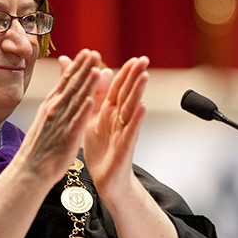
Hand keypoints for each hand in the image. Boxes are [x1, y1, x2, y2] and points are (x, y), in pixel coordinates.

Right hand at [15, 49, 103, 182]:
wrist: (29, 170)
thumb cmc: (39, 147)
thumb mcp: (45, 117)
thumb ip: (55, 102)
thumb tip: (60, 90)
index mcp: (51, 104)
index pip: (66, 81)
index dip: (77, 65)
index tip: (86, 52)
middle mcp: (55, 109)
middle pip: (72, 85)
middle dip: (84, 68)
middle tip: (94, 52)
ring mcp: (60, 122)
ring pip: (76, 100)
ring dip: (87, 84)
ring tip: (97, 68)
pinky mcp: (67, 137)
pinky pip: (77, 121)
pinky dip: (84, 110)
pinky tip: (92, 99)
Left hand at [81, 55, 149, 199]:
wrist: (105, 179)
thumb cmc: (100, 148)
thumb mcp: (92, 117)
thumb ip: (92, 93)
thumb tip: (94, 69)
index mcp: (110, 111)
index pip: (118, 87)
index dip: (126, 72)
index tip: (135, 58)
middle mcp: (119, 119)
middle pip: (127, 94)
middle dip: (135, 76)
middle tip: (144, 59)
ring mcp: (123, 131)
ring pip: (131, 108)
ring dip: (138, 92)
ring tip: (144, 76)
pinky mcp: (124, 146)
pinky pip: (131, 130)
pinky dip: (136, 118)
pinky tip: (142, 107)